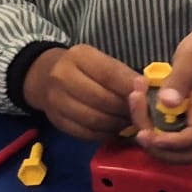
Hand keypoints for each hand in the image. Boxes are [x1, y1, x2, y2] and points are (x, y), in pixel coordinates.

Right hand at [23, 45, 141, 141]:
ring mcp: (56, 102)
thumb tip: (146, 91)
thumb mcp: (99, 60)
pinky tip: (116, 130)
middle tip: (142, 114)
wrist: (44, 76)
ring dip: (118, 124)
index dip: (130, 88)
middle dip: (126, 109)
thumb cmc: (82, 67)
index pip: (108, 74)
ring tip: (131, 122)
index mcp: (78, 57)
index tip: (147, 95)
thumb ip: (120, 74)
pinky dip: (106, 134)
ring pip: (94, 119)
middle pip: (102, 100)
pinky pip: (86, 133)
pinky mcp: (57, 121)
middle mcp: (62, 78)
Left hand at [128, 21, 191, 160]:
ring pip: (170, 145)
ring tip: (135, 98)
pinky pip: (162, 128)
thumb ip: (181, 78)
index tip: (148, 136)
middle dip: (156, 147)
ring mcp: (190, 118)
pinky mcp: (180, 114)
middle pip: (183, 153)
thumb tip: (166, 103)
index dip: (172, 143)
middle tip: (138, 124)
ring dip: (147, 131)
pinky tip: (138, 94)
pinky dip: (146, 118)